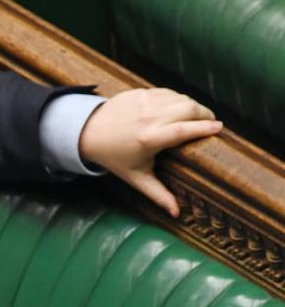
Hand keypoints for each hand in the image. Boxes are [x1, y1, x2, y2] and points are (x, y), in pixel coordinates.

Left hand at [78, 87, 221, 217]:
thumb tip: (177, 214)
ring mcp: (143, 102)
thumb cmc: (114, 156)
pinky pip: (167, 92)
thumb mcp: (136, 177)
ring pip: (180, 98)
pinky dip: (177, 99)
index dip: (204, 127)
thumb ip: (158, 194)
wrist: (86, 132)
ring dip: (192, 106)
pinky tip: (179, 108)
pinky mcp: (139, 92)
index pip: (184, 129)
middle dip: (204, 114)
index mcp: (150, 138)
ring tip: (197, 117)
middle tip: (211, 122)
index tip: (219, 128)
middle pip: (188, 109)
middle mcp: (148, 117)